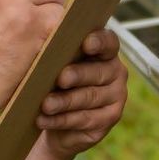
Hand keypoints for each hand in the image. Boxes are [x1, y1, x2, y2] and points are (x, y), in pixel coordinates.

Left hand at [35, 29, 127, 159]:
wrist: (55, 120)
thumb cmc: (53, 82)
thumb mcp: (52, 65)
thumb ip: (53, 51)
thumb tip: (42, 39)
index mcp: (104, 51)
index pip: (108, 42)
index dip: (99, 42)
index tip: (86, 44)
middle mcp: (115, 71)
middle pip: (97, 72)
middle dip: (77, 75)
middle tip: (61, 79)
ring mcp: (116, 95)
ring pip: (90, 97)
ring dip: (65, 101)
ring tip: (45, 105)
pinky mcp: (110, 118)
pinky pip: (85, 119)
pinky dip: (61, 120)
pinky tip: (44, 119)